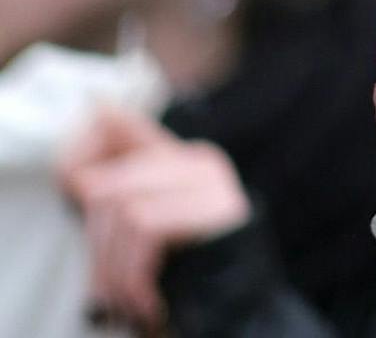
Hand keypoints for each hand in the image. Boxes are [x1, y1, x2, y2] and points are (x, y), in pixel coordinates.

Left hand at [59, 106, 251, 332]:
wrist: (236, 310)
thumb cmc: (184, 277)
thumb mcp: (146, 238)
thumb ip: (123, 200)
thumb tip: (89, 150)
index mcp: (183, 162)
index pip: (125, 129)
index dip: (91, 143)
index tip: (74, 170)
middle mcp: (199, 163)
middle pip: (110, 187)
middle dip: (97, 248)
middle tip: (105, 290)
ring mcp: (211, 182)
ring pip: (125, 209)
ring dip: (114, 270)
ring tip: (127, 300)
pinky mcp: (216, 206)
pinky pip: (146, 227)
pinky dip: (135, 273)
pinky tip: (147, 299)